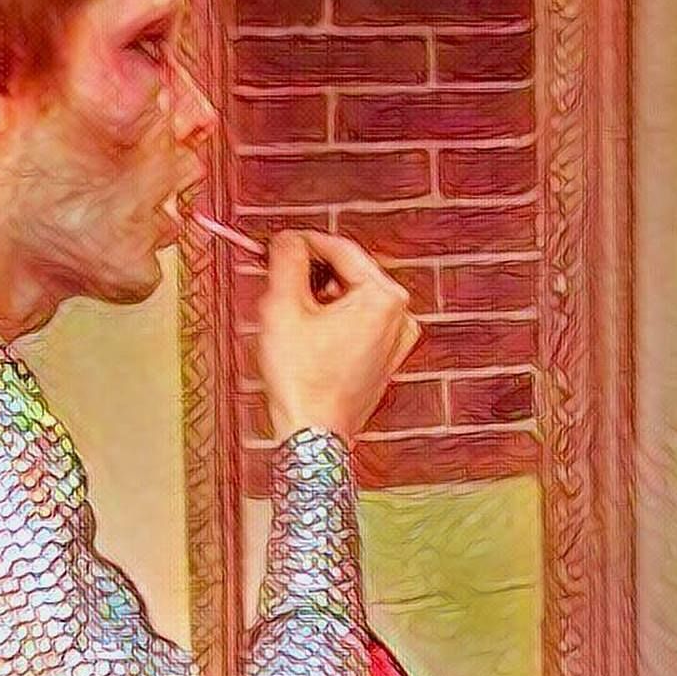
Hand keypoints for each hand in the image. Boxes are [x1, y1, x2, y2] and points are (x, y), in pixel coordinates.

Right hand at [258, 231, 421, 443]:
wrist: (313, 436)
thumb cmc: (301, 380)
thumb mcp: (282, 307)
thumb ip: (286, 260)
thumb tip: (288, 239)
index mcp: (383, 297)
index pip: (339, 249)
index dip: (302, 243)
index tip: (276, 245)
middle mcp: (400, 315)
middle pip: (347, 273)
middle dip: (310, 276)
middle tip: (277, 287)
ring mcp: (397, 339)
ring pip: (350, 298)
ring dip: (319, 300)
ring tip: (291, 322)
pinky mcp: (386, 358)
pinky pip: (356, 324)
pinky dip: (332, 322)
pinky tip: (308, 341)